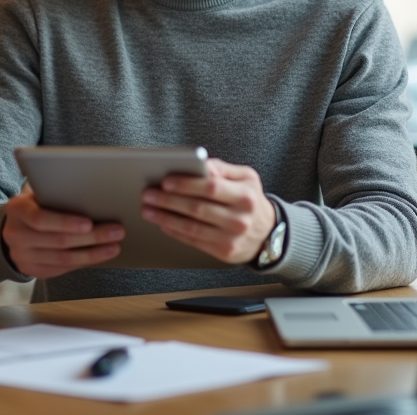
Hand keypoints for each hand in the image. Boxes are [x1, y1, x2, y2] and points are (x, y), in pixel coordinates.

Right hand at [2, 184, 124, 279]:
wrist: (13, 227)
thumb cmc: (34, 204)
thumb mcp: (37, 192)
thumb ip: (55, 192)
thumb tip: (91, 191)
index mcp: (16, 209)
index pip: (40, 219)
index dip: (66, 222)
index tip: (89, 223)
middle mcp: (15, 235)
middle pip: (58, 241)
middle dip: (92, 237)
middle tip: (116, 231)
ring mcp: (22, 256)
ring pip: (64, 259)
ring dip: (93, 254)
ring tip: (114, 246)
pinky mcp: (32, 270)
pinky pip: (62, 269)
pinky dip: (84, 262)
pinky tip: (100, 255)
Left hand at [140, 158, 275, 264]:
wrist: (269, 234)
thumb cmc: (250, 200)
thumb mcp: (246, 178)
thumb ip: (222, 168)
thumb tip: (201, 164)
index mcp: (245, 195)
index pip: (211, 188)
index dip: (186, 184)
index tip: (165, 181)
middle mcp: (239, 218)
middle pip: (197, 208)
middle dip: (168, 201)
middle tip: (148, 194)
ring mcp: (232, 238)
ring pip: (192, 227)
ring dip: (165, 218)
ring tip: (148, 210)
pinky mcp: (224, 252)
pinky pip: (194, 241)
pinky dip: (175, 232)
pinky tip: (162, 223)